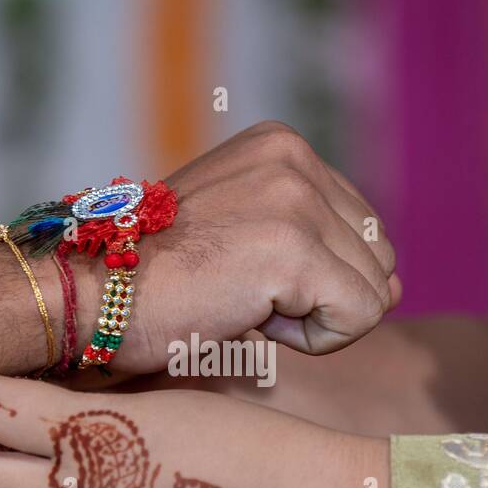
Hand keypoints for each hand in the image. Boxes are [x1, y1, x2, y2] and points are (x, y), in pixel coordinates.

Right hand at [65, 120, 398, 373]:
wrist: (89, 297)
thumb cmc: (156, 282)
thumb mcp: (245, 239)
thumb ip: (320, 247)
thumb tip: (397, 288)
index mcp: (283, 147)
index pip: (363, 229)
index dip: (314, 277)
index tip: (243, 276)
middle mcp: (294, 158)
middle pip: (379, 258)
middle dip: (321, 297)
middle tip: (241, 293)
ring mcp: (296, 199)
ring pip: (375, 291)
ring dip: (314, 320)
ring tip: (242, 302)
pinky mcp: (295, 248)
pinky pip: (360, 317)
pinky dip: (315, 340)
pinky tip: (253, 319)